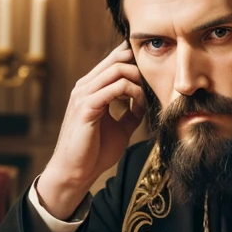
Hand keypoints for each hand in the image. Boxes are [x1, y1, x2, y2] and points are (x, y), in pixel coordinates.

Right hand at [37, 42, 144, 219]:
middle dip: (140, 67)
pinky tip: (140, 105)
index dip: (135, 60)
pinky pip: (115, 88)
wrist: (76, 172)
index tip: (154, 74)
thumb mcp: (120, 128)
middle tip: (155, 83)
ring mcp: (84, 95)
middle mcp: (85, 87)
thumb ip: (131, 113)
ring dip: (138, 79)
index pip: (113, 60)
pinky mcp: (86, 107)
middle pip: (116, 58)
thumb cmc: (95, 151)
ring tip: (148, 95)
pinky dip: (133, 93)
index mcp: (91, 89)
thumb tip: (146, 102)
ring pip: (117, 69)